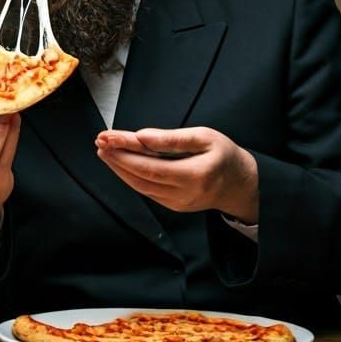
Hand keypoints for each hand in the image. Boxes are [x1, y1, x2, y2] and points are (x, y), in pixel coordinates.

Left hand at [95, 127, 258, 222]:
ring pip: (140, 186)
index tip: (108, 138)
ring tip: (104, 150)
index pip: (150, 166)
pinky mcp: (173, 205)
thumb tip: (142, 136)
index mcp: (194, 175)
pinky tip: (120, 163)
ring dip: (119, 168)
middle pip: (141, 177)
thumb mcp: (204, 137)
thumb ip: (172, 138)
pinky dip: (130, 177)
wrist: (240, 184)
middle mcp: (184, 193)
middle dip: (116, 159)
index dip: (126, 154)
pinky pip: (146, 191)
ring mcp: (177, 203)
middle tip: (100, 142)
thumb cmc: (224, 155)